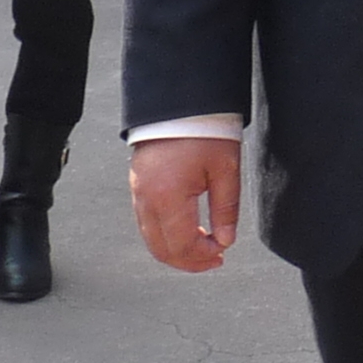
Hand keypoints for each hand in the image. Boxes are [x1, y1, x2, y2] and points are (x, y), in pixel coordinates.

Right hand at [130, 135, 240, 271]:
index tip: (222, 253)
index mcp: (168, 197)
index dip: (203, 257)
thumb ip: (226, 209)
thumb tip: (226, 240)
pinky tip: (186, 231)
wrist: (178, 101)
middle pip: (161, 249)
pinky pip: (146, 223)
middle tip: (213, 259)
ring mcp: (137, 193)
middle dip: (188, 261)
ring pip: (151, 239)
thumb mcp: (225, 169)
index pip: (182, 245)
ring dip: (176, 250)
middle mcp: (146, 199)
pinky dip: (165, 235)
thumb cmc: (203, 130)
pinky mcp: (137, 186)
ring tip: (203, 248)